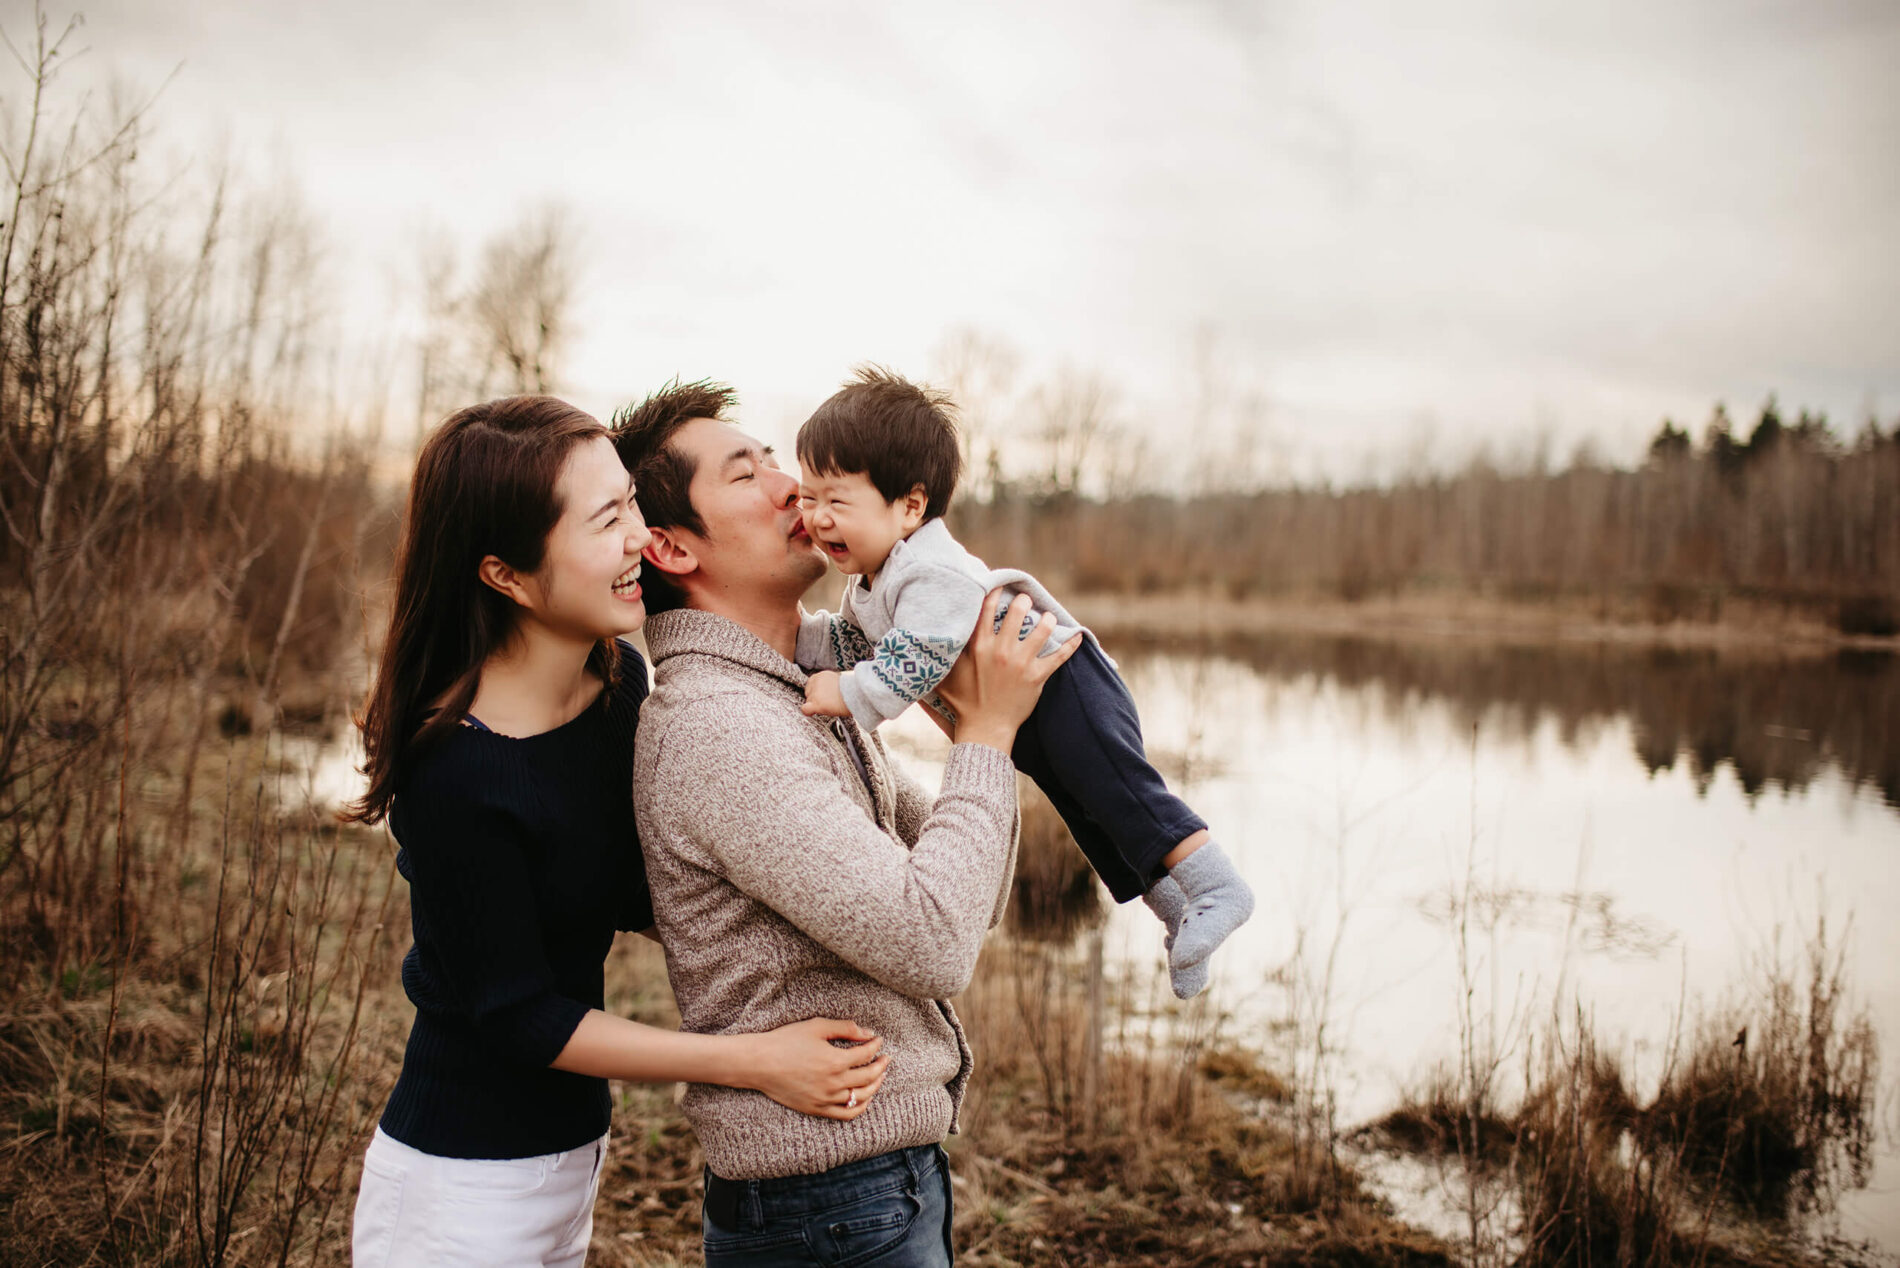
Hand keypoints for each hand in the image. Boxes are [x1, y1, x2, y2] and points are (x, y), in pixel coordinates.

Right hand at [747, 1017, 889, 1120]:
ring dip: (875, 1086)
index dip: (876, 1045)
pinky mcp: (817, 1109)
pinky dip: (860, 1107)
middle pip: (869, 1076)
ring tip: (879, 1077)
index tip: (878, 1040)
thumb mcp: (817, 1027)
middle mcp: (834, 1083)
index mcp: (835, 1060)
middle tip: (886, 1058)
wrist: (759, 1063)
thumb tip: (868, 1033)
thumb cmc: (786, 1041)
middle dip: (881, 1066)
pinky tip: (865, 1098)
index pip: (866, 1054)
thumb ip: (845, 1028)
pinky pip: (846, 1114)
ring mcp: (826, 1099)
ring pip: (861, 1097)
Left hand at [800, 670, 850, 717]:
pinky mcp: (816, 703)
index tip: (824, 695)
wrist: (857, 694)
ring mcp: (815, 693)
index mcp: (822, 675)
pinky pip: (805, 709)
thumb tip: (827, 692)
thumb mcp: (839, 680)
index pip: (811, 684)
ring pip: (809, 701)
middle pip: (808, 693)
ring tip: (830, 706)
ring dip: (817, 705)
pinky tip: (814, 712)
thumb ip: (829, 684)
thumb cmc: (852, 689)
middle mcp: (816, 682)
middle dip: (816, 698)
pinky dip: (808, 711)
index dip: (816, 691)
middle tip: (829, 701)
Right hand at [933, 591, 1079, 753]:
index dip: (996, 593)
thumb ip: (944, 655)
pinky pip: (1059, 656)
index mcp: (979, 646)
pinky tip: (1078, 635)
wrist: (985, 729)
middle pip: (1017, 613)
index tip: (1002, 585)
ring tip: (1048, 618)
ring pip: (1042, 630)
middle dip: (1024, 601)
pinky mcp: (1037, 677)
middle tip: (1027, 600)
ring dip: (1047, 620)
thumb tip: (929, 639)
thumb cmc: (964, 703)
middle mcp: (1001, 650)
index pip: (987, 609)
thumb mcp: (946, 676)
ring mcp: (1021, 663)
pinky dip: (1070, 644)